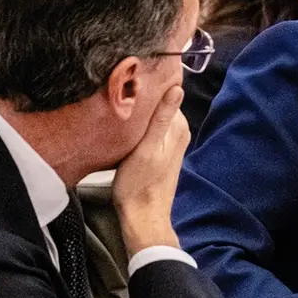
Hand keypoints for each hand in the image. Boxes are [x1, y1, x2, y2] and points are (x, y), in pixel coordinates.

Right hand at [112, 85, 189, 255]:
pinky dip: (137, 124)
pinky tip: (124, 127)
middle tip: (118, 96)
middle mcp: (178, 131)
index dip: (147, 86)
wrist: (141, 216)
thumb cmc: (139, 185)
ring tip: (119, 110)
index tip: (128, 82)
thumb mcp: (147, 147)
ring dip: (137, 112)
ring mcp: (169, 140)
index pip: (166, 91)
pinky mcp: (159, 149)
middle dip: (141, 98)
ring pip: (151, 115)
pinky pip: (148, 127)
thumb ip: (161, 117)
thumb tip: (177, 88)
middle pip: (158, 102)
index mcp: (178, 127)